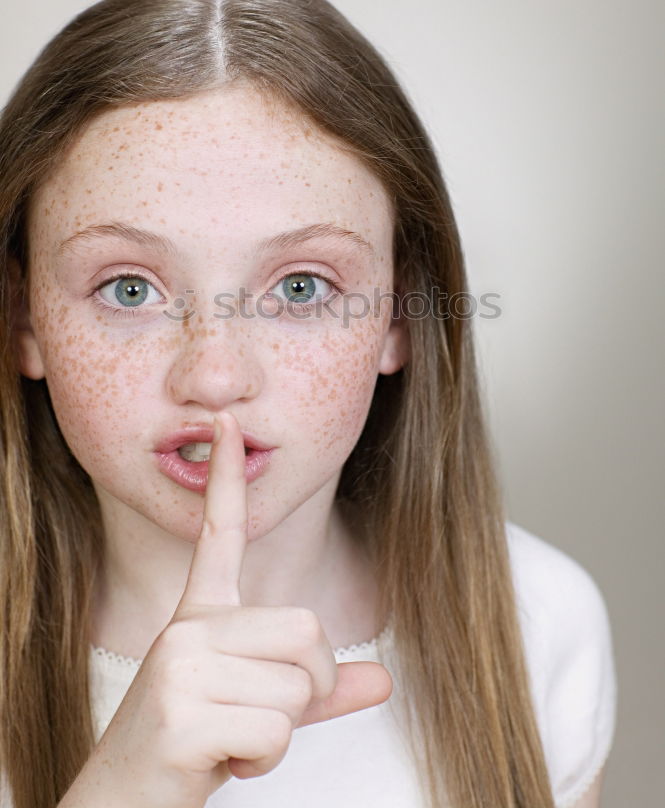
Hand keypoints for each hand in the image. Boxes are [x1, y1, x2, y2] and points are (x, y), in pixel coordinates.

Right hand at [60, 412, 392, 807]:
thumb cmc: (193, 746)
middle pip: (306, 628)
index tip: (228, 421)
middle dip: (310, 683)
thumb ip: (318, 690)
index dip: (228, 477)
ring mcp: (180, 666)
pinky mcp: (179, 715)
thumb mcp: (259, 707)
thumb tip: (385, 680)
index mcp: (201, 614)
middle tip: (265, 715)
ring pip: (296, 685)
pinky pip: (274, 730)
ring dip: (281, 730)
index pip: (221, 533)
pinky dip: (263, 759)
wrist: (121, 802)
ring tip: (231, 740)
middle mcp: (188, 628)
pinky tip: (220, 762)